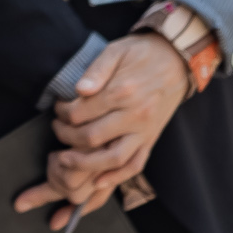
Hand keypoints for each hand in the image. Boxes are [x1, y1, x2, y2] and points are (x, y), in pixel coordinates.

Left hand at [11, 34, 188, 231]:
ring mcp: (145, 131)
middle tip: (57, 130)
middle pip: (93, 137)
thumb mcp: (116, 51)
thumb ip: (96, 70)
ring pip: (114, 158)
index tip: (57, 110)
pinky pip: (135, 164)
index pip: (82, 112)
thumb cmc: (141, 53)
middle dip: (67, 137)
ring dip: (85, 164)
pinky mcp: (151, 139)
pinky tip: (97, 181)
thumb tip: (79, 90)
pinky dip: (116, 177)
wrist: (176, 59)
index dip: (63, 113)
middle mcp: (135, 115)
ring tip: (65, 159)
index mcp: (123, 91)